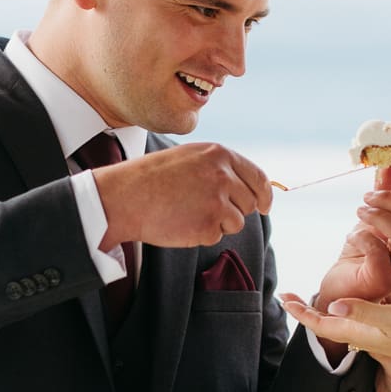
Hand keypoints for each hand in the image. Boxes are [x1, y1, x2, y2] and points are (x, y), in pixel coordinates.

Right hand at [92, 143, 272, 247]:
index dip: (265, 195)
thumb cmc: (151, 178)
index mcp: (220, 155)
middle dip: (234, 210)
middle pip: (249, 203)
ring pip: (236, 222)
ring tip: (188, 212)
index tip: (265, 206)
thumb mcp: (189, 158)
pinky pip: (216, 236)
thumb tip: (244, 186)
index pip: (258, 177)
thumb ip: (218, 167)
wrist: (125, 197)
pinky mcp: (208, 226)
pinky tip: (181, 222)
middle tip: (205, 209)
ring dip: (218, 223)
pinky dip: (201, 234)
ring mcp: (217, 202)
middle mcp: (223, 176)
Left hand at [278, 292, 390, 380]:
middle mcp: (361, 335)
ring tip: (310, 298)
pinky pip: (356, 320)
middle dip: (306, 310)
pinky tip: (349, 302)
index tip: (283, 298)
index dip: (300, 311)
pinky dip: (345, 309)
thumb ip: (363, 312)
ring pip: (339, 322)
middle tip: (289, 296)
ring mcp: (372, 336)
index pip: (320, 322)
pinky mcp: (385, 334)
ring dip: (322, 310)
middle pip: (325, 323)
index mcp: (358, 332)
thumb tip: (334, 305)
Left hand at [313, 160, 390, 306]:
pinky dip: (361, 235)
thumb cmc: (365, 252)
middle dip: (390, 198)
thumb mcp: (378, 217)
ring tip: (359, 211)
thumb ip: (388, 192)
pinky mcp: (386, 279)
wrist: (344, 287)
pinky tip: (352, 236)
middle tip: (367, 195)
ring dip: (377, 215)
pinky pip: (376, 248)